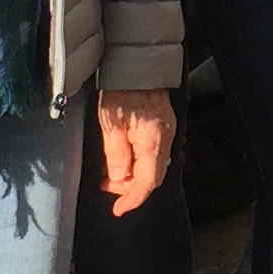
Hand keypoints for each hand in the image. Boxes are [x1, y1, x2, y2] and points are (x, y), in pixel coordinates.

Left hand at [97, 88, 175, 216]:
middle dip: (129, 187)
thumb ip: (115, 153)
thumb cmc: (121, 89)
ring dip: (132, 175)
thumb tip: (118, 177)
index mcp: (153, 141)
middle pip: (152, 177)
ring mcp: (166, 132)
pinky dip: (138, 162)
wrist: (136, 64)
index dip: (132, 199)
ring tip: (110, 172)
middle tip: (106, 185)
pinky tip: (123, 158)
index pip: (147, 182)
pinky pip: (153, 153)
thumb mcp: (110, 123)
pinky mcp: (163, 126)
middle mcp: (165, 138)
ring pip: (153, 166)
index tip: (118, 209)